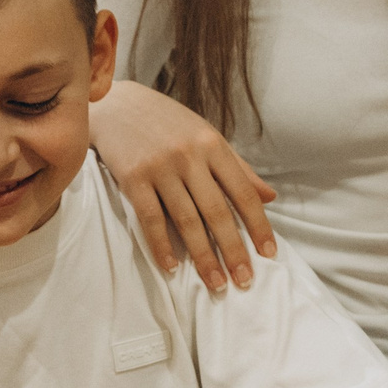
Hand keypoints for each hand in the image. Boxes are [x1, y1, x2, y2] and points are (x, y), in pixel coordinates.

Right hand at [88, 80, 276, 291]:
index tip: (268, 254)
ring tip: (215, 283)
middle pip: (217, 212)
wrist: (117, 104)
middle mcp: (189, 156)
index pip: (243, 192)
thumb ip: (238, 168)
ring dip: (202, 257)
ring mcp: (160, 167)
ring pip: (186, 220)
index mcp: (213, 145)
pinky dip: (162, 246)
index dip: (258, 226)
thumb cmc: (168, 124)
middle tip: (244, 281)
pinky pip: (151, 219)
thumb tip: (270, 197)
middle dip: (233, 250)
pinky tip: (172, 268)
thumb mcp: (207, 137)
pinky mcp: (132, 177)